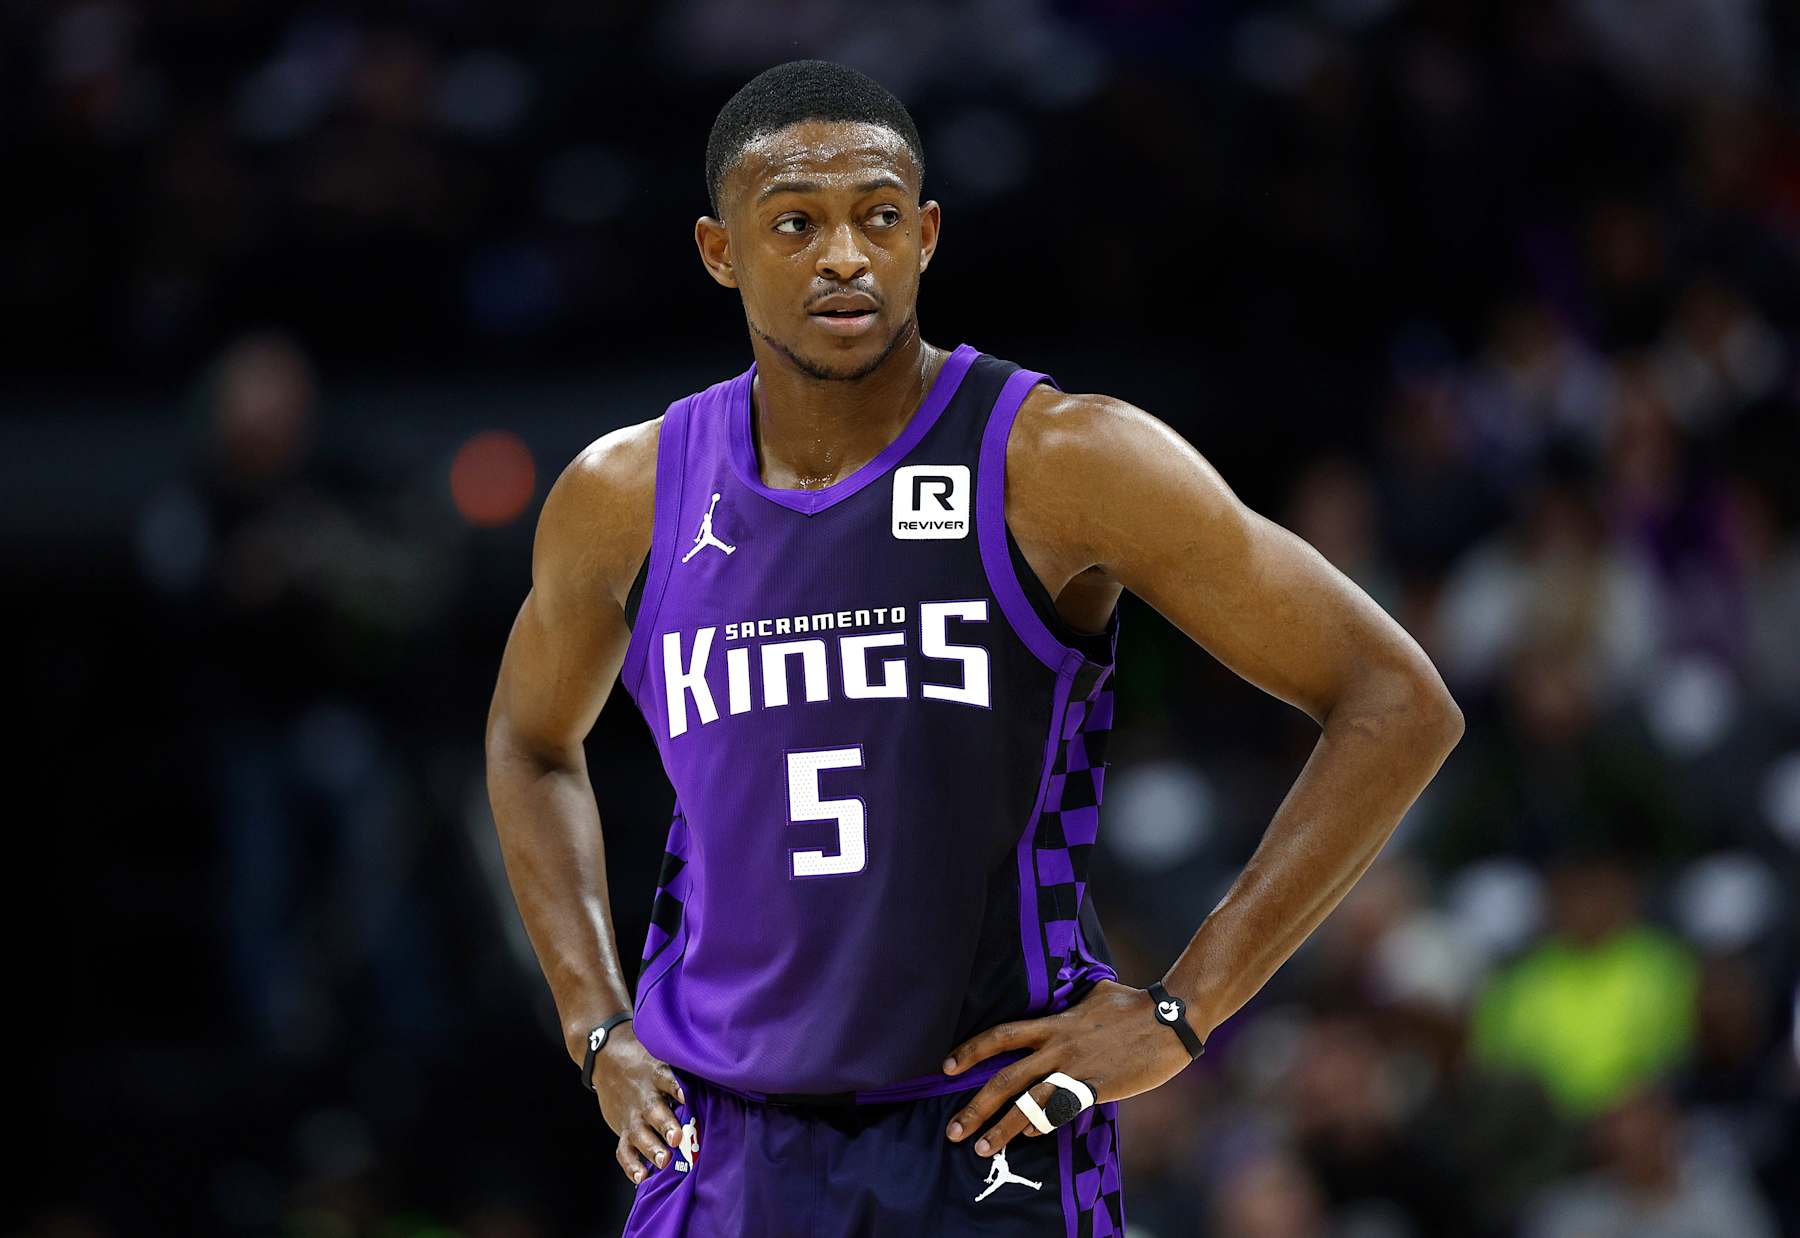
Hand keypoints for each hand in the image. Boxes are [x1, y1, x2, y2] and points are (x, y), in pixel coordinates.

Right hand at [587, 1023, 688, 1184]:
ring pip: (639, 1134)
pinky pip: (623, 1150)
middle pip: (654, 1111)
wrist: (607, 1059)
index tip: (687, 1097)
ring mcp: (632, 1116)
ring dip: (651, 1148)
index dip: (677, 1088)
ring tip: (664, 1161)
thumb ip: (684, 1068)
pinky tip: (641, 1177)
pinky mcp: (622, 1130)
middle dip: (665, 1126)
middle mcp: (644, 1098)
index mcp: (656, 1076)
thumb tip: (719, 1070)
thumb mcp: (662, 1056)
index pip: (667, 1080)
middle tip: (677, 1139)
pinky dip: (630, 1164)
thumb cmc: (645, 1062)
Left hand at [939, 979, 1194, 1157]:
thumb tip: (1066, 998)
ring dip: (1001, 1129)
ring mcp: (1076, 1069)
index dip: (971, 1052)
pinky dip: (1039, 1125)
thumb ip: (1072, 1002)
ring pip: (1028, 1104)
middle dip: (975, 1106)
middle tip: (953, 1130)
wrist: (1170, 1020)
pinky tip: (1026, 1136)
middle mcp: (1058, 1047)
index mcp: (1054, 1023)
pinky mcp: (1097, 1088)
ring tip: (981, 1148)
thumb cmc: (1134, 1004)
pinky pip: (1060, 1111)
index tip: (946, 1068)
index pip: (1001, 1036)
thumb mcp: (1093, 994)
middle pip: (1005, 1079)